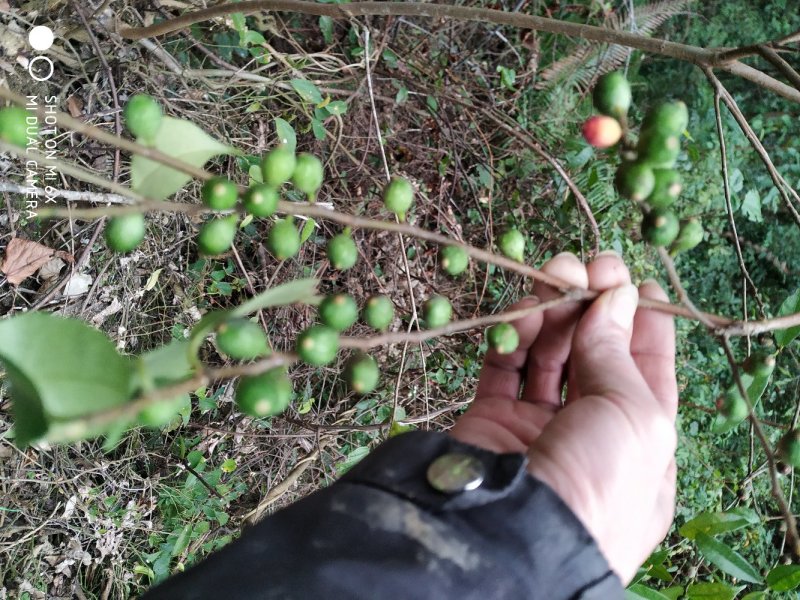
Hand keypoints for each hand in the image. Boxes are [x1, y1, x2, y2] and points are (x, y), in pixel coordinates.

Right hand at [450, 252, 677, 582]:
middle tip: (581, 264)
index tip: (630, 277)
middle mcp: (591, 433)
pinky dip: (511, 335)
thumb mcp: (634, 417)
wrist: (512, 535)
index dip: (640, 319)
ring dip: (550, 312)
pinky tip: (519, 313)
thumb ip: (618, 351)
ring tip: (548, 276)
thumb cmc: (597, 484)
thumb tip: (617, 296)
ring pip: (548, 354)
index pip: (646, 368)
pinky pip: (504, 367)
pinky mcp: (492, 420)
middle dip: (590, 305)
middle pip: (593, 353)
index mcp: (641, 443)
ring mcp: (539, 426)